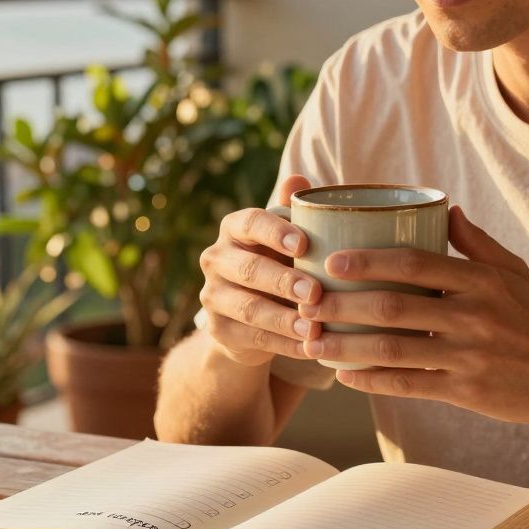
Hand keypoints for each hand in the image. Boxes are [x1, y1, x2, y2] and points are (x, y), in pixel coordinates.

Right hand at [198, 175, 323, 366]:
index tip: (304, 243)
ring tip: (313, 329)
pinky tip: (309, 348)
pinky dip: (284, 345)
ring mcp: (212, 296)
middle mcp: (216, 258)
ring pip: (249, 308)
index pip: (249, 222)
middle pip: (249, 269)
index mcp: (233, 228)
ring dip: (283, 319)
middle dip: (283, 281)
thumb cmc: (280, 261)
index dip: (275, 232)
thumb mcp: (288, 238)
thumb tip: (297, 179)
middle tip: (315, 292)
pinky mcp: (218, 330)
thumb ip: (294, 212)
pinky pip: (253, 339)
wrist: (251, 314)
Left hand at [298, 206, 528, 425]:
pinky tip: (346, 377)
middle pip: (394, 307)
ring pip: (394, 350)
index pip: (414, 264)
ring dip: (347, 347)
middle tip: (307, 302)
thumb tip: (444, 208)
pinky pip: (410, 385)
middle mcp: (474, 316)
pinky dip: (373, 381)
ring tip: (313, 342)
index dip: (368, 261)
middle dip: (343, 305)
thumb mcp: (515, 272)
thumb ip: (476, 242)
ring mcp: (470, 356)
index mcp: (482, 280)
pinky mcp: (467, 392)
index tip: (332, 260)